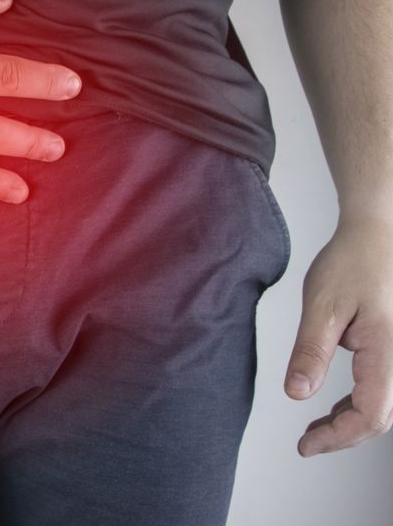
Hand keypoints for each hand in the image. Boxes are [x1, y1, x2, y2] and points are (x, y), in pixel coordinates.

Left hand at [284, 217, 392, 455]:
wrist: (378, 235)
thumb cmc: (353, 263)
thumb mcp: (323, 306)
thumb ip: (311, 351)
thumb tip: (297, 394)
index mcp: (388, 352)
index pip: (371, 414)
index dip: (338, 437)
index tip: (305, 445)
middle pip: (380, 416)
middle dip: (343, 435)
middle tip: (306, 443)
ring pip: (382, 404)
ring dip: (350, 421)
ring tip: (314, 430)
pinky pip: (382, 387)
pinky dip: (357, 403)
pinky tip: (332, 406)